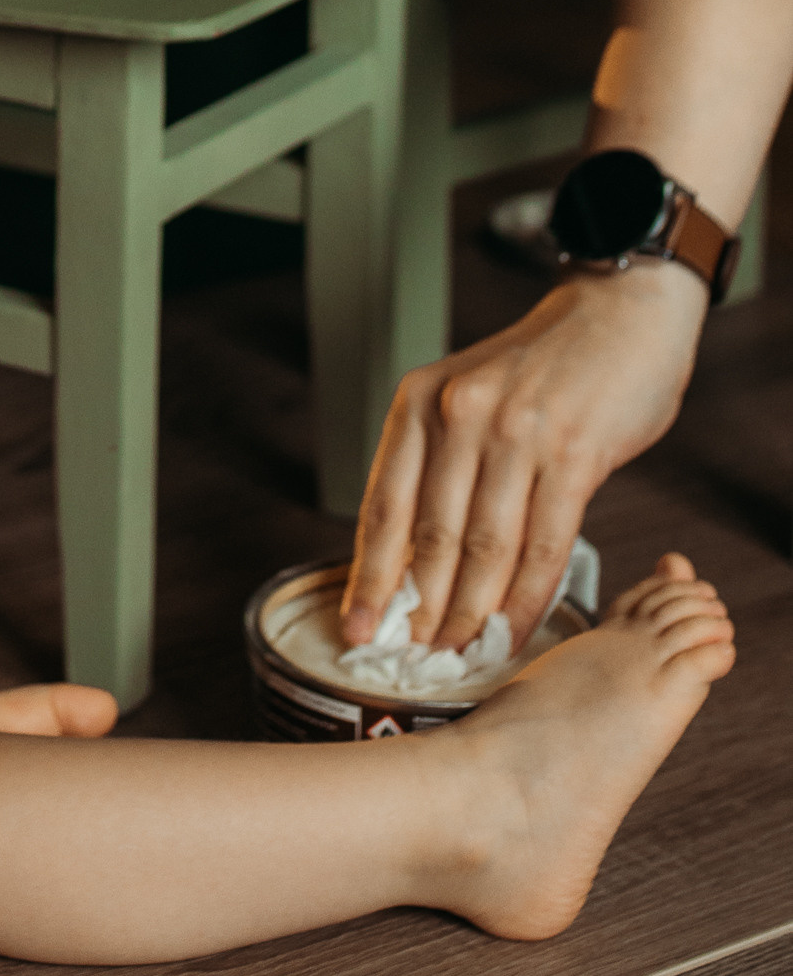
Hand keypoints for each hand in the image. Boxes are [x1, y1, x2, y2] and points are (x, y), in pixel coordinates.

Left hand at [342, 263, 707, 654]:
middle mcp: (459, 414)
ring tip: (463, 654)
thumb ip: (439, 462)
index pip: (384, 507)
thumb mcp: (466, 395)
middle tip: (417, 659)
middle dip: (421, 610)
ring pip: (485, 549)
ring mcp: (516, 433)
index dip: (369, 577)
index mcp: (419, 401)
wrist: (620, 316)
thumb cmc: (541, 368)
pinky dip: (529, 597)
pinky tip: (517, 629)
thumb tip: (410, 557)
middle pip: (430, 538)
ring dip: (471, 614)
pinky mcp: (573, 453)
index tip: (357, 628)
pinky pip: (545, 544)